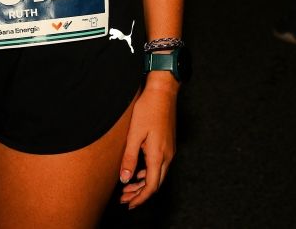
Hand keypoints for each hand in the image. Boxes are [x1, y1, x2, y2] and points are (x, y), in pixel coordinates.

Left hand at [118, 77, 177, 208]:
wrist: (163, 91)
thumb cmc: (148, 109)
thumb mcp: (134, 134)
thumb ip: (129, 158)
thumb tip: (125, 179)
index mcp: (159, 155)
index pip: (151, 186)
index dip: (140, 198)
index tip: (129, 204)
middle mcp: (168, 155)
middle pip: (156, 183)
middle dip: (140, 194)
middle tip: (125, 198)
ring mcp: (169, 149)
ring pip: (158, 174)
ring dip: (144, 183)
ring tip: (128, 188)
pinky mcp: (168, 143)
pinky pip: (160, 165)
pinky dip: (149, 173)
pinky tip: (139, 172)